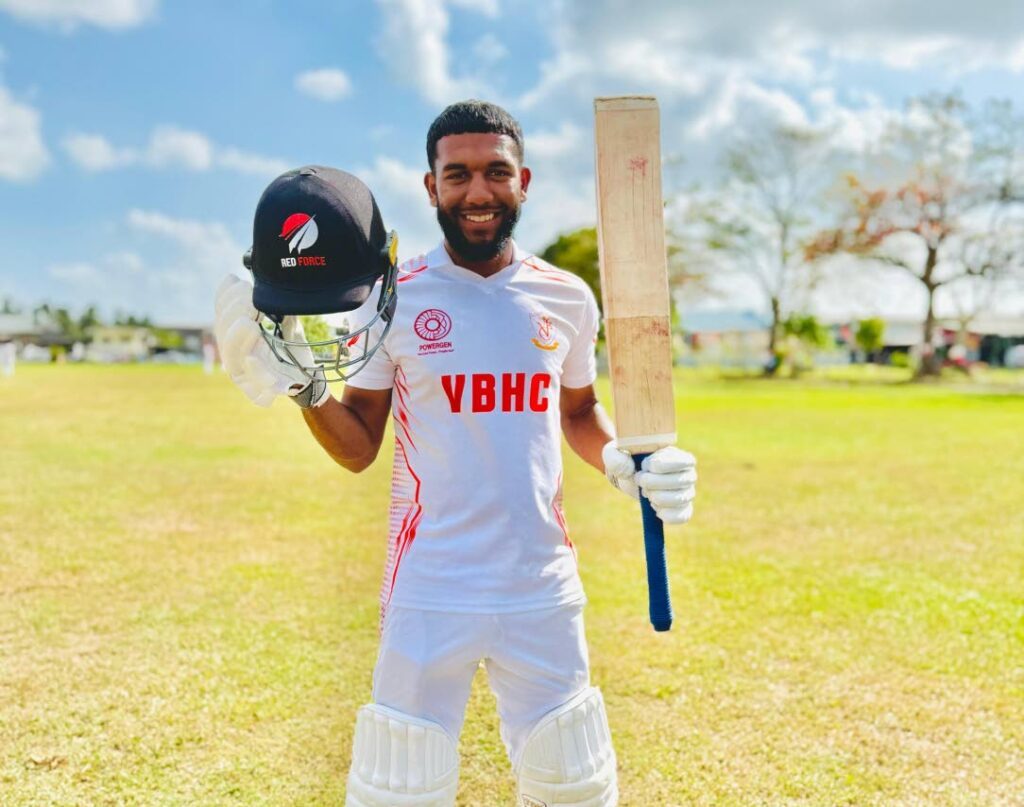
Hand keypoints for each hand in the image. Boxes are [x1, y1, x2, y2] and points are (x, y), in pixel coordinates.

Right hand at [213, 275, 329, 408]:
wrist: (310, 381)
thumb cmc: (293, 352)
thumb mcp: (289, 324)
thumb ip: (277, 308)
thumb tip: (268, 284)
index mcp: (236, 337)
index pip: (222, 314)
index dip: (224, 297)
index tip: (234, 280)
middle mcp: (235, 355)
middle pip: (222, 333)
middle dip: (232, 312)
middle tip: (248, 298)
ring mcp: (245, 374)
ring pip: (231, 356)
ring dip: (236, 337)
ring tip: (249, 322)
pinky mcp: (259, 391)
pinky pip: (251, 382)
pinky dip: (253, 368)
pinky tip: (252, 358)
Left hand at [602, 441, 696, 524]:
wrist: (629, 475)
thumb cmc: (626, 459)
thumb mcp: (614, 452)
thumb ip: (615, 457)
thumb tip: (630, 471)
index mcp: (679, 456)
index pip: (683, 462)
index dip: (660, 465)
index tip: (644, 465)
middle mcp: (689, 474)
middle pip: (679, 482)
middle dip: (652, 483)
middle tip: (640, 479)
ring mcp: (687, 493)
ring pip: (678, 500)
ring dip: (656, 497)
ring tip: (646, 492)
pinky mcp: (683, 509)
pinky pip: (682, 516)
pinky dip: (664, 514)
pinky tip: (653, 507)